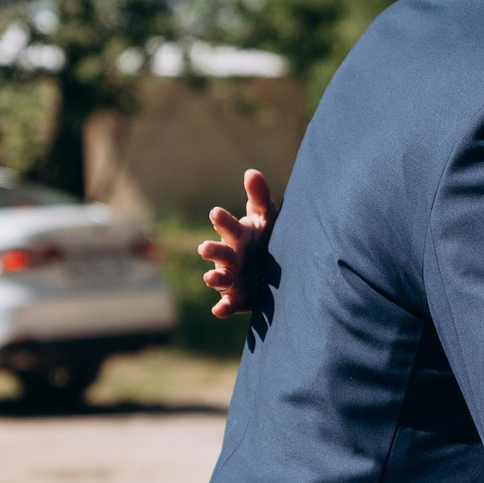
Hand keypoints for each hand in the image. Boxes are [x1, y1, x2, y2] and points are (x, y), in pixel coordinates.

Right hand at [197, 169, 275, 318]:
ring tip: (211, 277)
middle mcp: (230, 256)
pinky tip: (219, 310)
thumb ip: (259, 196)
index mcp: (237, 235)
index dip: (222, 220)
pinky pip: (228, 304)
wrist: (278, 270)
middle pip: (218, 253)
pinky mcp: (238, 298)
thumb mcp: (267, 217)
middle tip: (204, 248)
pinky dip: (223, 307)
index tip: (216, 212)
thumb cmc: (267, 237)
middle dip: (211, 250)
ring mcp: (232, 278)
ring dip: (214, 278)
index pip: (228, 226)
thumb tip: (251, 171)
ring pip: (219, 278)